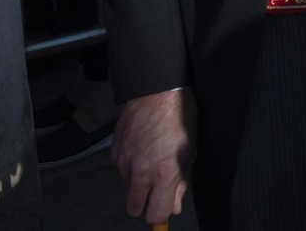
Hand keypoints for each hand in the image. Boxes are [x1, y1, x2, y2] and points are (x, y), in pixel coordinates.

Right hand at [112, 89, 195, 224]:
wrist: (157, 90)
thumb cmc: (180, 116)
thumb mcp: (191, 150)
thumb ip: (181, 183)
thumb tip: (174, 207)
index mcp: (164, 172)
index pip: (155, 213)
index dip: (160, 215)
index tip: (164, 209)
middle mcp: (141, 171)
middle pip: (134, 208)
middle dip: (144, 205)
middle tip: (155, 192)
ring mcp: (124, 162)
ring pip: (127, 188)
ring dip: (138, 183)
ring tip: (152, 161)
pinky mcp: (114, 152)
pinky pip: (121, 170)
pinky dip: (130, 166)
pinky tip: (142, 149)